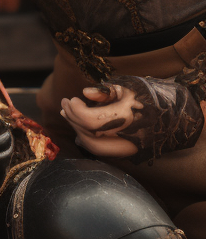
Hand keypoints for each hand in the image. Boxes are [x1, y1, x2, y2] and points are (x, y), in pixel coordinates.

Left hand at [61, 76, 203, 163]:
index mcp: (128, 118)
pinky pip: (104, 150)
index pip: (93, 123)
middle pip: (90, 138)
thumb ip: (105, 90)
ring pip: (95, 148)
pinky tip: (78, 126)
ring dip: (77, 130)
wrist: (174, 114)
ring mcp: (130, 148)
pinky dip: (88, 139)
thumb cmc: (149, 95)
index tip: (69, 99)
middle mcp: (129, 138)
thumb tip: (85, 93)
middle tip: (65, 104)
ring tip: (67, 112)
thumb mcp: (128, 86)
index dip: (76, 112)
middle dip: (73, 121)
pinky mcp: (128, 152)